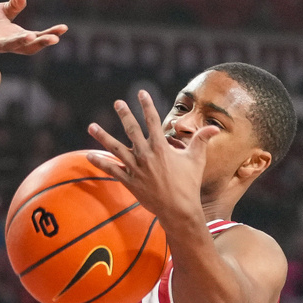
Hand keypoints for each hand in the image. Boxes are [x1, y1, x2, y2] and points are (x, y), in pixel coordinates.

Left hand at [0, 0, 65, 55]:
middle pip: (25, 46)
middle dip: (39, 42)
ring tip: (30, 36)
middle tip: (54, 39)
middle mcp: (4, 43)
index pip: (35, 37)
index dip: (49, 34)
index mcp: (13, 36)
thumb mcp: (0, 12)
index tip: (64, 29)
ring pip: (6, 47)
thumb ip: (13, 6)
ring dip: (18, 42)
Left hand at [86, 90, 216, 217]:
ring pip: (115, 149)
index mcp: (161, 147)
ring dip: (102, 136)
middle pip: (132, 130)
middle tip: (117, 103)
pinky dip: (99, 163)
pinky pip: (111, 170)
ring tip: (91, 126)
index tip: (141, 93)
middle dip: (124, 114)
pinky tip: (88, 155)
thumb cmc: (189, 184)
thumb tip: (214, 127)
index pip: (153, 121)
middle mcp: (146, 155)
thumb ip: (202, 141)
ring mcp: (135, 168)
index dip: (147, 105)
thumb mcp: (197, 160)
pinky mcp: (129, 181)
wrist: (178, 209)